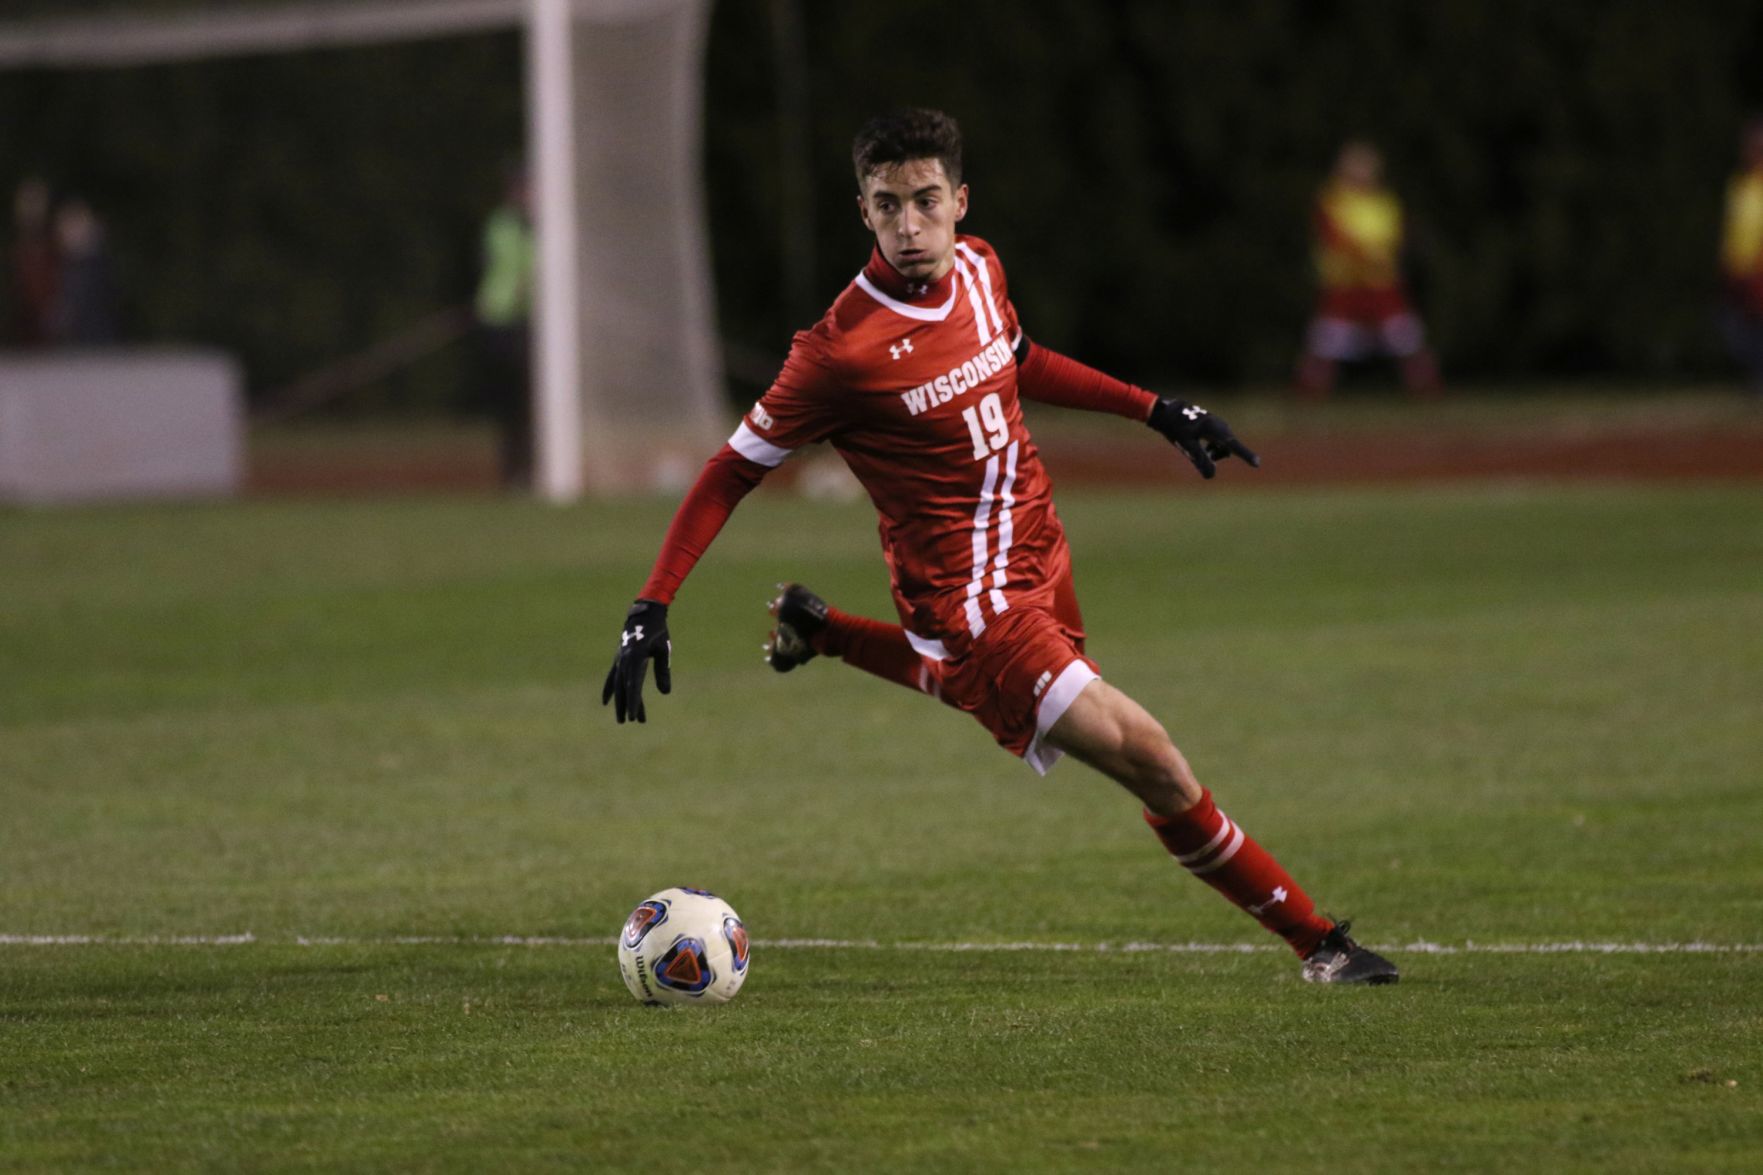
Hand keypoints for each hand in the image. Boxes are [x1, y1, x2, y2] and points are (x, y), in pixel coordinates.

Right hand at [602, 599, 670, 723]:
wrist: (643, 613)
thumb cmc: (657, 630)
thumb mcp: (663, 650)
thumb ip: (663, 671)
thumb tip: (665, 693)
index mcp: (636, 656)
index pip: (634, 684)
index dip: (633, 701)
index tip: (633, 716)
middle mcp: (624, 659)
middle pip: (624, 687)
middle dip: (626, 705)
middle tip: (629, 722)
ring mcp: (619, 659)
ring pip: (618, 685)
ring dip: (620, 701)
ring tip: (622, 720)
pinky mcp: (619, 658)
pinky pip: (612, 677)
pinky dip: (609, 689)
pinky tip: (606, 702)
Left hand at [1146, 398, 1259, 478]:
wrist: (1168, 412)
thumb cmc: (1176, 429)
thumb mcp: (1186, 446)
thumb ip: (1200, 460)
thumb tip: (1212, 475)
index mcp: (1213, 429)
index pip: (1232, 445)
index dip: (1244, 455)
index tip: (1257, 464)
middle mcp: (1220, 425)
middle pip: (1227, 448)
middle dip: (1216, 455)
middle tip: (1201, 452)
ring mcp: (1219, 424)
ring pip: (1223, 446)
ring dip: (1214, 452)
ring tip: (1197, 446)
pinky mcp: (1216, 425)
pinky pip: (1220, 441)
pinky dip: (1212, 447)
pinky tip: (1198, 442)